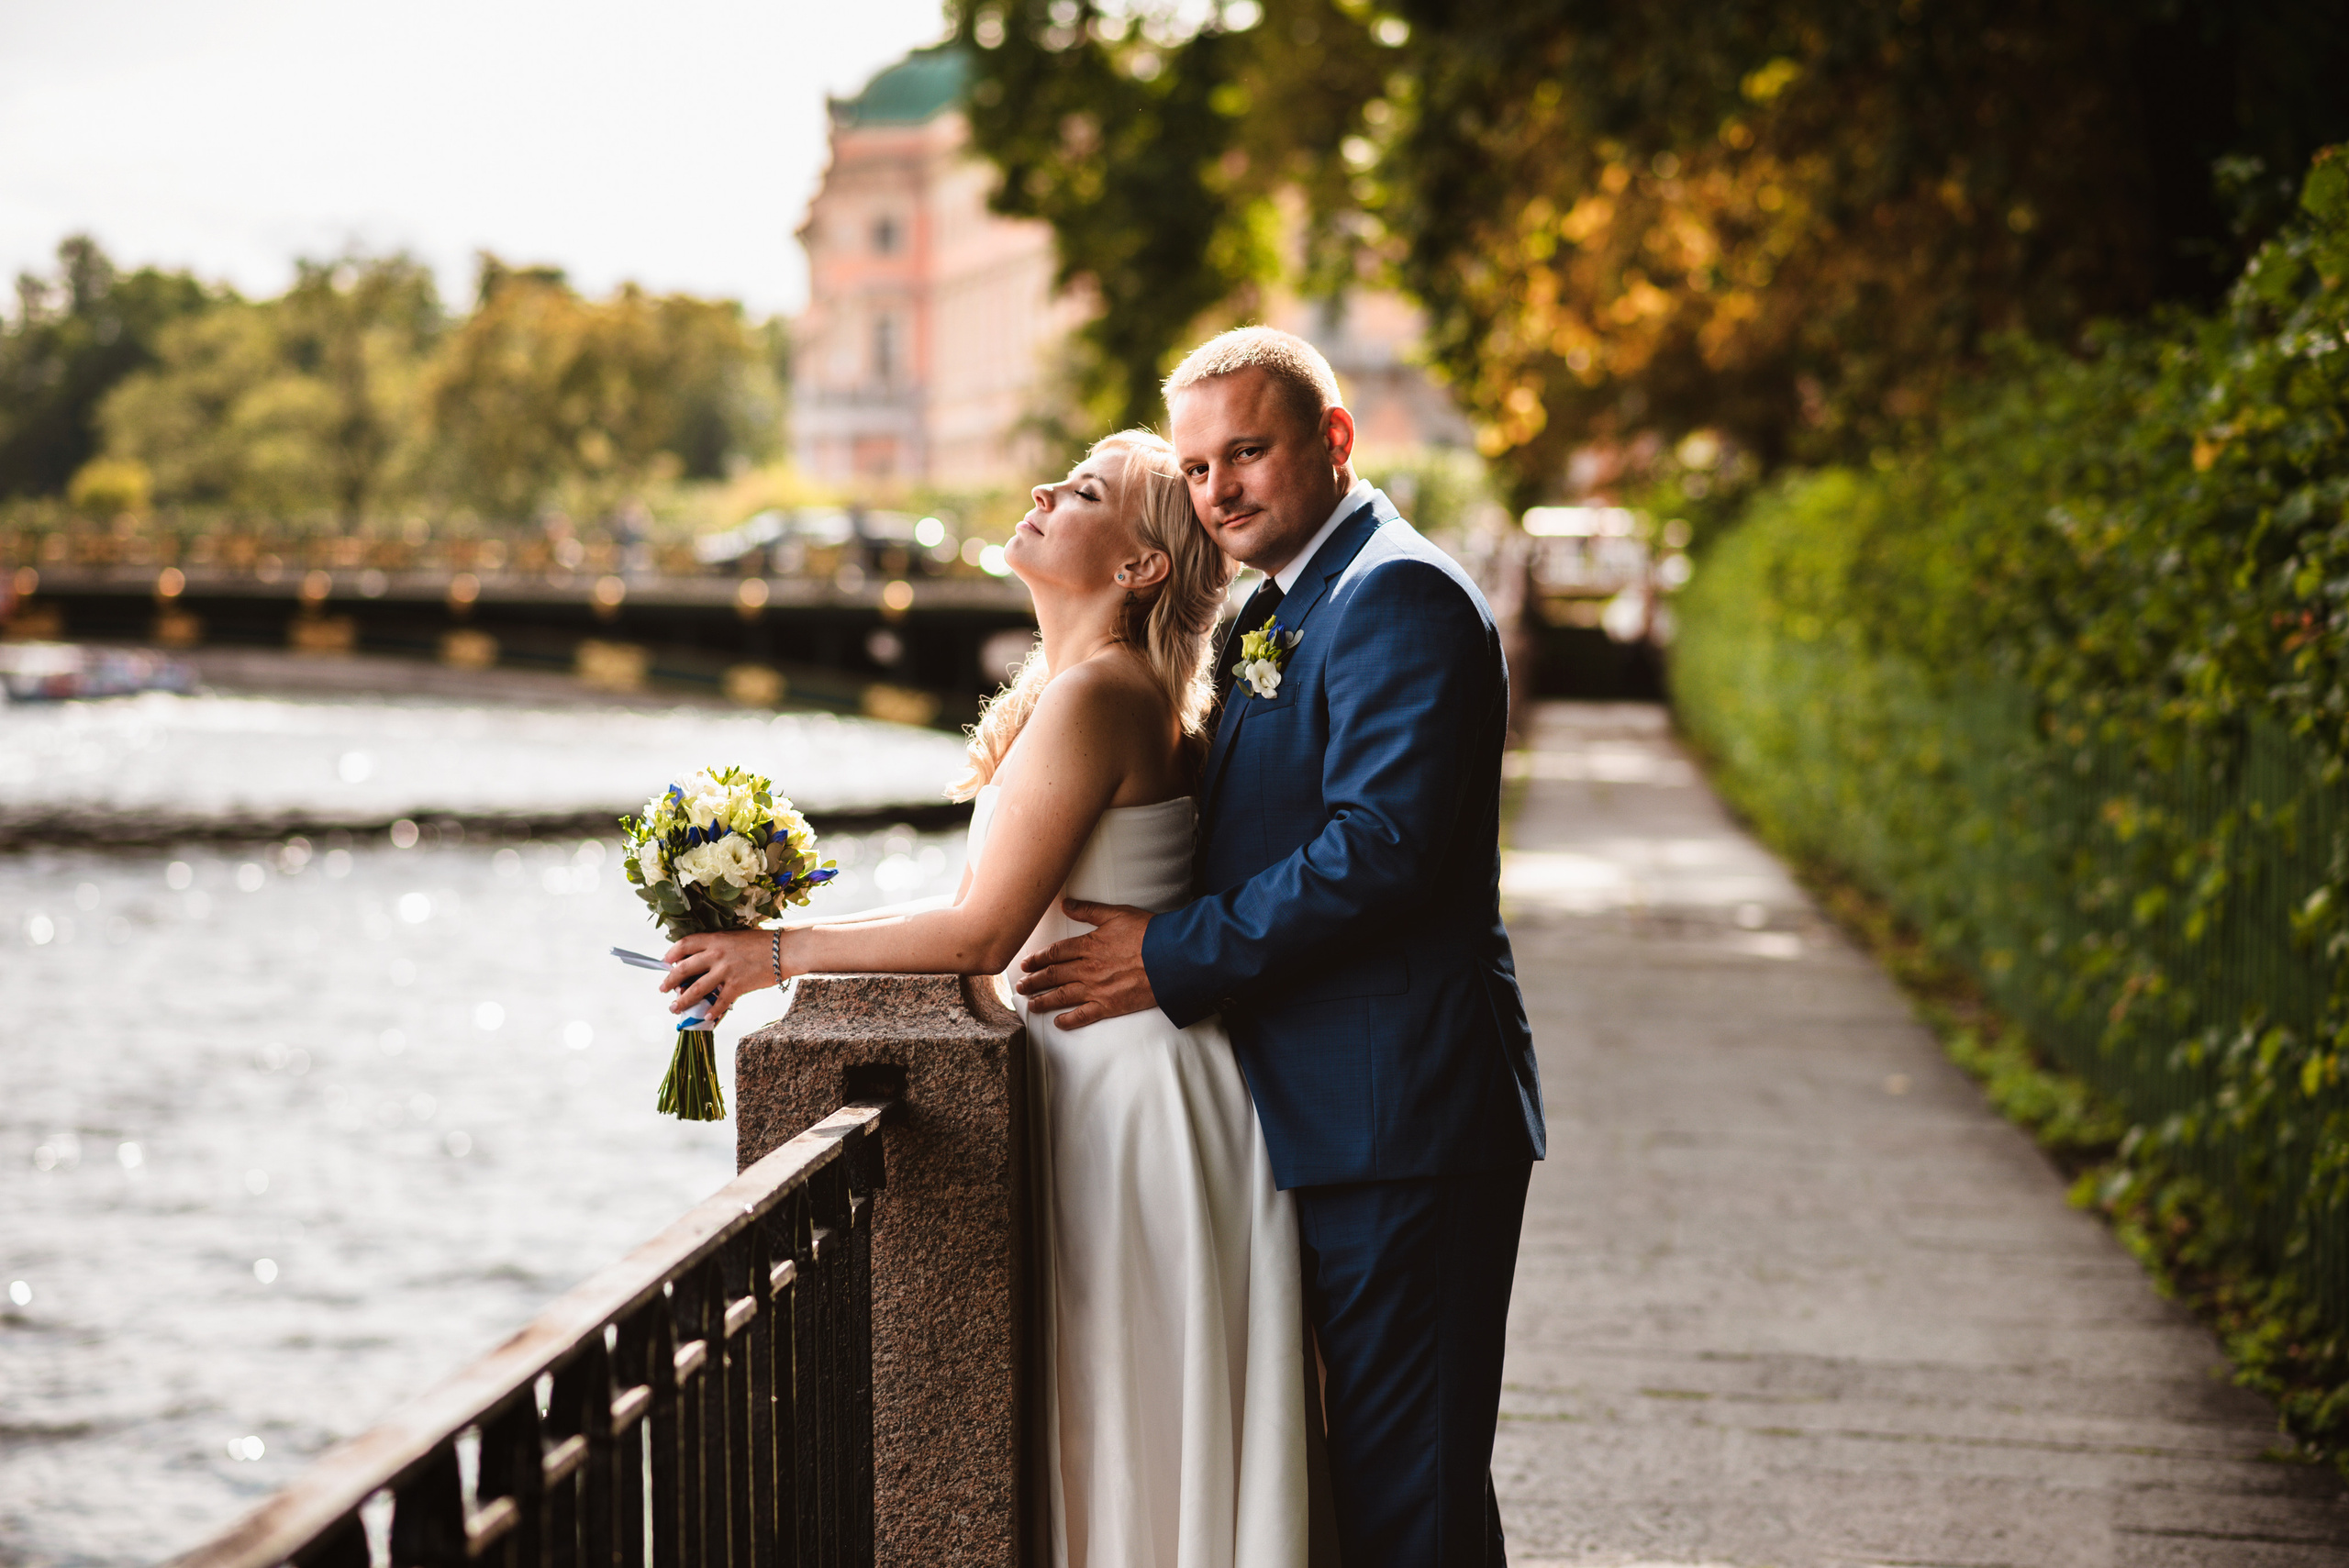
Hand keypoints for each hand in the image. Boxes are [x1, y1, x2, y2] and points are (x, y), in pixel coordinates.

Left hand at [660, 929, 777, 1028]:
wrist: (785, 950)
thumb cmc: (764, 942)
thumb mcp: (736, 937)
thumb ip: (719, 946)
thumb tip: (704, 959)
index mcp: (716, 940)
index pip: (685, 944)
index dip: (671, 954)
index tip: (665, 962)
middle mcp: (717, 954)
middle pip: (684, 969)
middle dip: (669, 981)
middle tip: (662, 989)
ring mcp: (726, 971)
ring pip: (696, 989)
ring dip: (682, 1001)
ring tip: (674, 1008)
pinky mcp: (737, 986)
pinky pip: (719, 1002)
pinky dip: (712, 1012)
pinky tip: (706, 1018)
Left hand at [1015, 899, 1155, 1028]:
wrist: (1170, 957)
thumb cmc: (1147, 933)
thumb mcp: (1117, 914)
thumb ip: (1089, 910)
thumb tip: (1065, 904)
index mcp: (1088, 946)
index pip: (1054, 953)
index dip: (1037, 959)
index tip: (1025, 964)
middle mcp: (1087, 969)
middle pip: (1052, 976)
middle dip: (1033, 981)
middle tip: (1020, 986)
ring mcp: (1096, 989)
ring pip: (1062, 996)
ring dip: (1043, 1001)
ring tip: (1030, 1004)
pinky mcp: (1109, 1005)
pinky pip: (1083, 1016)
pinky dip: (1068, 1021)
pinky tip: (1057, 1023)